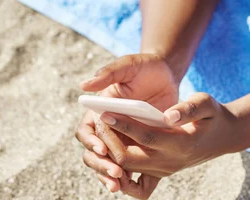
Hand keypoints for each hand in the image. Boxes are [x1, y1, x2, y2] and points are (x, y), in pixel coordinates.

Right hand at [75, 53, 179, 193]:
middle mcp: (107, 127)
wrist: (165, 74)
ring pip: (107, 164)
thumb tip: (83, 85)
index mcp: (100, 109)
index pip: (86, 131)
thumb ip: (108, 73)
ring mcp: (122, 138)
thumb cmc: (144, 66)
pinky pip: (128, 167)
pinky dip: (127, 179)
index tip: (103, 148)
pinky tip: (132, 184)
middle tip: (115, 173)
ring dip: (109, 176)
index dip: (91, 141)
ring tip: (119, 184)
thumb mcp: (128, 65)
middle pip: (92, 153)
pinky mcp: (138, 146)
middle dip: (100, 165)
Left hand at [96, 92, 239, 198]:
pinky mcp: (160, 171)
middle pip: (130, 159)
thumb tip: (168, 115)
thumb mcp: (206, 103)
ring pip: (128, 168)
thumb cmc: (213, 115)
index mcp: (181, 144)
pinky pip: (135, 177)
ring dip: (111, 150)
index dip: (123, 125)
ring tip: (102, 127)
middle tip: (100, 118)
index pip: (145, 137)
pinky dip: (120, 166)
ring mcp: (164, 169)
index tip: (105, 111)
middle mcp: (170, 162)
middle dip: (111, 139)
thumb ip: (189, 109)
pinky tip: (111, 147)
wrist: (223, 136)